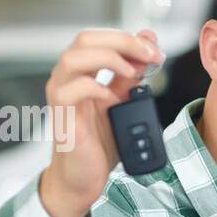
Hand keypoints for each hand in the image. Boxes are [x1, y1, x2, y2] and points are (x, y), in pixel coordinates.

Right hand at [40, 29, 163, 216]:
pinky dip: (94, 87)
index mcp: (81, 73)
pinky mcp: (62, 116)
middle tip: (151, 55)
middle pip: (85, 39)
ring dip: (109, 58)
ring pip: (74, 58)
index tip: (156, 48)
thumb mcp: (121, 104)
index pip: (98, 38)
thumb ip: (129, 78)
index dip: (128, 38)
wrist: (83, 178)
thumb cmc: (98, 143)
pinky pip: (70, 91)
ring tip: (132, 72)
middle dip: (123, 41)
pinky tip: (111, 97)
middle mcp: (67, 79)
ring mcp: (61, 95)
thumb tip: (147, 50)